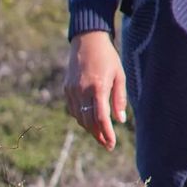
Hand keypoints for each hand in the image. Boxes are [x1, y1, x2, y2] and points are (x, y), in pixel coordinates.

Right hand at [64, 31, 126, 150]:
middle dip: (98, 135)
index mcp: (98, 87)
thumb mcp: (119, 75)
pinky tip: (90, 121)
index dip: (106, 133)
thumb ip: (119, 98)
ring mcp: (71, 91)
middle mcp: (82, 91)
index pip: (101, 118)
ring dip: (90, 129)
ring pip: (79, 117)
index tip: (112, 144)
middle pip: (88, 121)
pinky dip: (81, 118)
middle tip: (107, 145)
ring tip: (101, 136)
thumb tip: (119, 120)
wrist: (87, 42)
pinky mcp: (66, 89)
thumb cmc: (108, 58)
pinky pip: (73, 110)